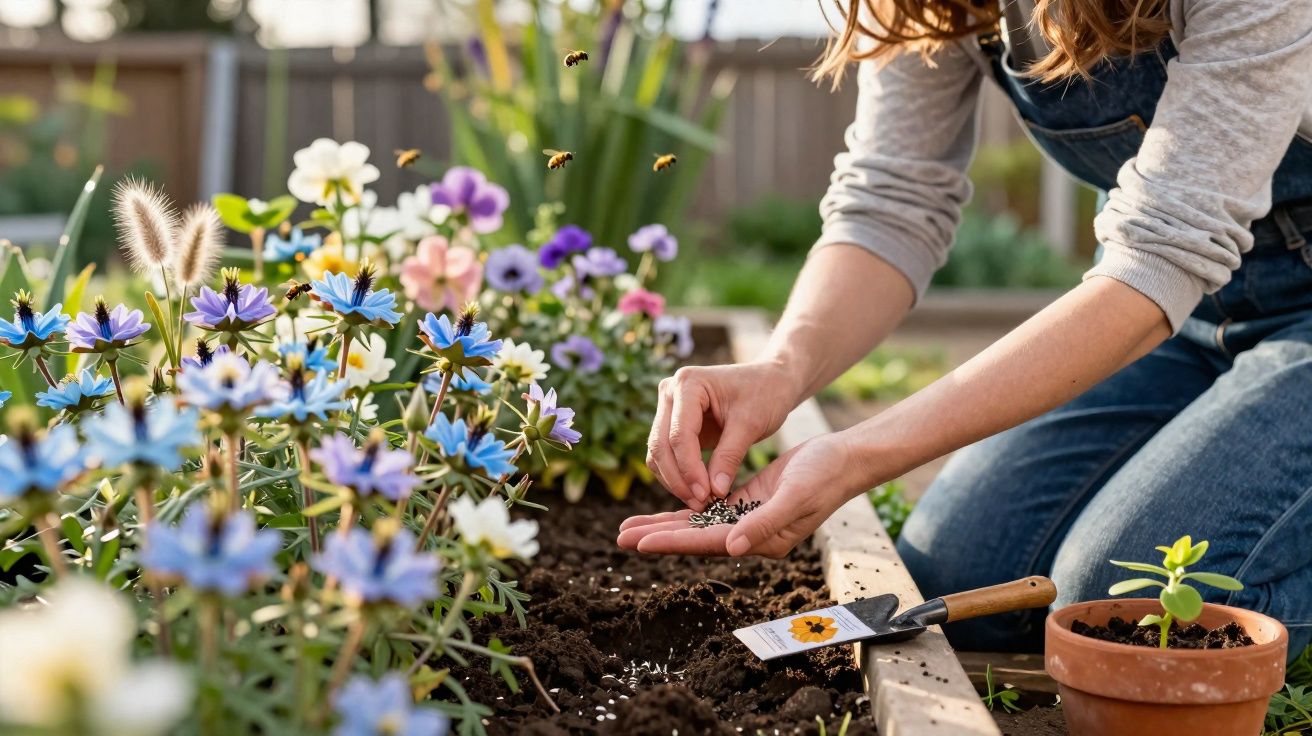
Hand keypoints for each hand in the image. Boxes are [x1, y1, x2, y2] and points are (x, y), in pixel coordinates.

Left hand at [621, 435, 863, 557]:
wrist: (844, 459)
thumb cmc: (824, 476)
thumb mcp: (795, 496)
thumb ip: (764, 522)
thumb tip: (731, 546)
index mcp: (761, 540)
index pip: (707, 543)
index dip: (672, 541)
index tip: (640, 542)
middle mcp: (750, 535)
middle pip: (695, 538)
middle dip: (657, 536)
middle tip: (619, 537)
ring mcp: (748, 520)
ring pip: (697, 524)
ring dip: (664, 524)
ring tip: (630, 526)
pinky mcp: (747, 501)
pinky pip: (708, 508)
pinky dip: (685, 507)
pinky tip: (662, 509)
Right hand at [646, 361, 798, 509]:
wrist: (771, 381)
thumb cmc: (764, 394)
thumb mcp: (751, 424)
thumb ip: (730, 457)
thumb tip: (714, 492)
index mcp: (688, 383)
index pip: (680, 434)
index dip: (689, 468)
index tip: (705, 495)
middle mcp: (671, 392)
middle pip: (661, 444)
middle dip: (678, 478)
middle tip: (700, 504)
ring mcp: (669, 408)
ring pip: (657, 453)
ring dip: (674, 481)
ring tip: (699, 502)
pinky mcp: (673, 424)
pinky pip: (666, 455)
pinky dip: (677, 475)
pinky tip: (696, 492)